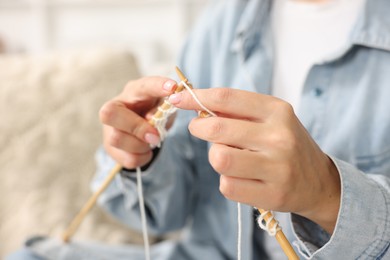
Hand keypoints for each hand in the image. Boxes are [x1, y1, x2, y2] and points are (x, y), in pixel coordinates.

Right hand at [99, 77, 176, 168]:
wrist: (143, 129)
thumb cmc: (154, 111)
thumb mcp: (163, 106)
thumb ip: (162, 109)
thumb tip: (152, 119)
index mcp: (134, 92)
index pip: (143, 86)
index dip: (156, 86)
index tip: (173, 87)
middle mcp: (116, 106)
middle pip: (109, 113)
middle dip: (136, 127)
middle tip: (155, 135)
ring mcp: (110, 128)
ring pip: (117, 139)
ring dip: (141, 145)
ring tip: (154, 141)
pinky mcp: (111, 148)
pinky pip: (127, 158)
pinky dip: (143, 157)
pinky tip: (147, 150)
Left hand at [169, 88, 340, 232]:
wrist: (320, 182)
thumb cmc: (287, 145)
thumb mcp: (271, 119)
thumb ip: (238, 111)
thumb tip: (197, 104)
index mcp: (278, 111)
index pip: (227, 98)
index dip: (196, 97)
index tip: (177, 98)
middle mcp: (280, 137)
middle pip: (217, 129)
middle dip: (199, 128)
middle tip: (199, 129)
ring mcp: (277, 167)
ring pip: (219, 159)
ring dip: (215, 157)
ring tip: (228, 156)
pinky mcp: (272, 195)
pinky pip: (227, 186)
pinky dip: (226, 181)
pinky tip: (241, 177)